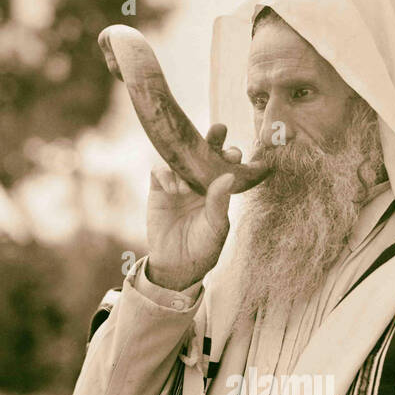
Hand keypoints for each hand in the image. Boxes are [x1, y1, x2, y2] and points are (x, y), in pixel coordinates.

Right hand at [146, 125, 242, 291]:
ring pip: (180, 158)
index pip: (226, 165)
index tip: (236, 153)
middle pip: (204, 153)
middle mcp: (198, 182)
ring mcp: (178, 183)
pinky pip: (159, 172)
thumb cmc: (203, 247)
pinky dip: (165, 175)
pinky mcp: (158, 189)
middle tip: (219, 130)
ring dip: (185, 162)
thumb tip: (230, 174)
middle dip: (213, 139)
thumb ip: (220, 201)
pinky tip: (172, 190)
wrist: (176, 265)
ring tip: (187, 187)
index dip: (231, 155)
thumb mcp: (216, 226)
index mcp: (218, 189)